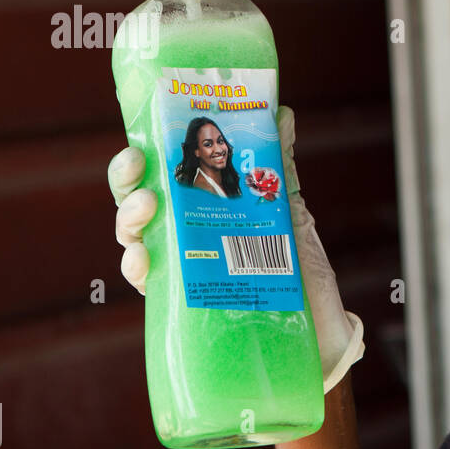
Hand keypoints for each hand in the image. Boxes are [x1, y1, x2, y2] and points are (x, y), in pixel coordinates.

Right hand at [105, 106, 363, 391]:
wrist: (321, 336)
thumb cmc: (303, 274)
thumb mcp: (291, 213)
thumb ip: (278, 166)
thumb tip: (284, 112)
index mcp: (202, 209)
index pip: (159, 177)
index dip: (139, 159)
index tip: (139, 144)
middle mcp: (184, 238)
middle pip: (137, 204)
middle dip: (127, 183)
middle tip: (139, 170)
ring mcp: (182, 271)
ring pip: (135, 241)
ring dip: (130, 220)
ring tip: (147, 208)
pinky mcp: (186, 306)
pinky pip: (149, 285)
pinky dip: (139, 269)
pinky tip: (143, 260)